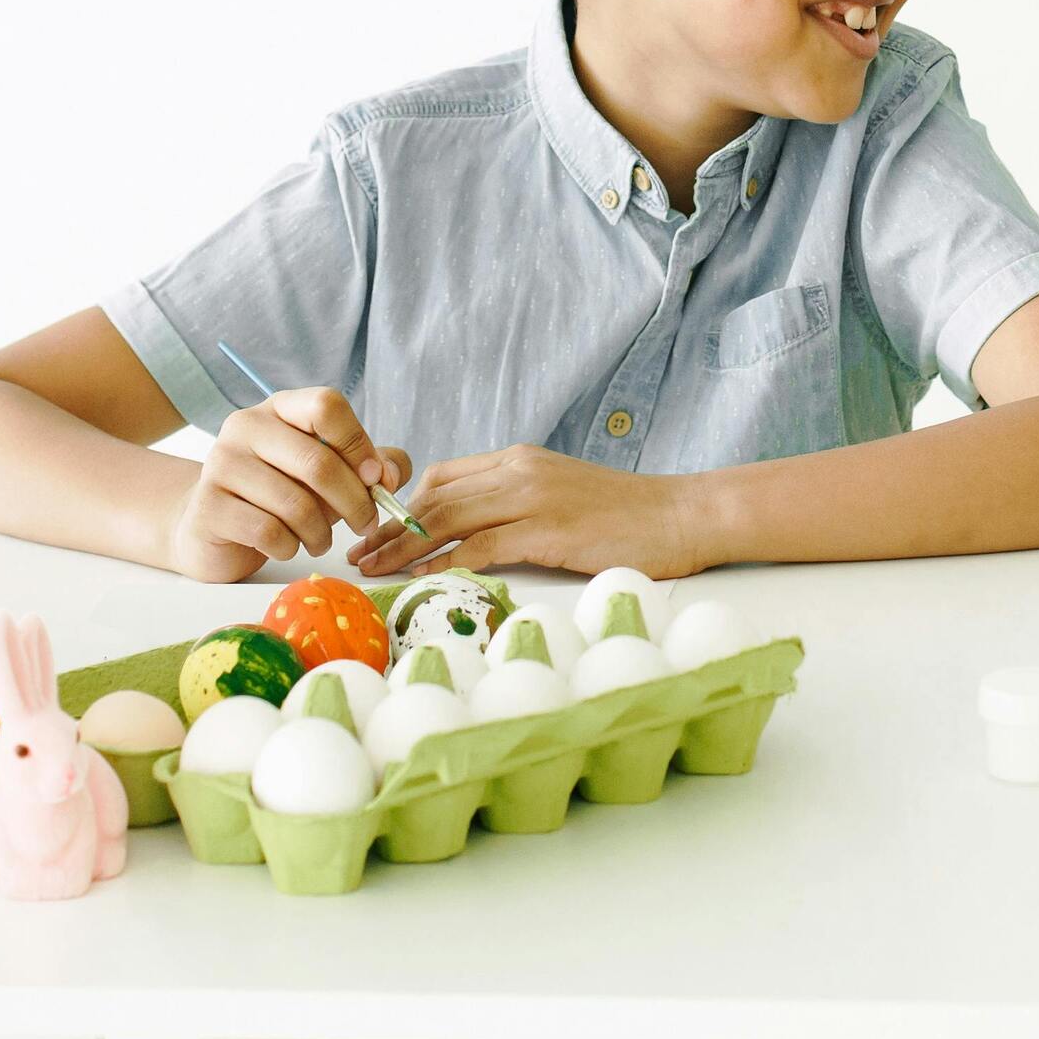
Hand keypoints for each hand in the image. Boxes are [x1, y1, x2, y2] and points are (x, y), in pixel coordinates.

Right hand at [168, 386, 409, 581]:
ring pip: (295, 504)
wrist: (214, 525)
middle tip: (366, 524)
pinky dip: (290, 547)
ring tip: (320, 540)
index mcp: (280, 408)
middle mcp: (246, 427)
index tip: (376, 479)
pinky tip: (287, 546)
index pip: (326, 406)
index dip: (358, 444)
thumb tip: (390, 474)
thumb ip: (371, 465)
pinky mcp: (209, 506)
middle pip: (318, 462)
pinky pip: (269, 532)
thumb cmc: (280, 494)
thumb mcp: (329, 473)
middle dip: (354, 502)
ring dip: (321, 533)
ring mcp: (222, 464)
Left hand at [350, 445, 703, 581]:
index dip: (401, 505)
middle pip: (433, 497)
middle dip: (388, 528)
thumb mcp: (560, 496)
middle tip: (357, 555)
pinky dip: (444, 561)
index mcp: (518, 460)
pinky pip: (481, 544)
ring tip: (373, 570)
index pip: (441, 476)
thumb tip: (471, 535)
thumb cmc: (625, 516)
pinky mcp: (548, 529)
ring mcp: (533, 497)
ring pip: (447, 517)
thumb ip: (516, 506)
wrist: (681, 515)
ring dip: (403, 547)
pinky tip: (421, 578)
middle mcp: (519, 470)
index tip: (376, 533)